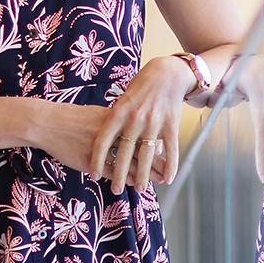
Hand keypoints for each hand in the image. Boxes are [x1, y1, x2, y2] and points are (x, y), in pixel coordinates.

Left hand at [87, 56, 197, 193]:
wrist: (166, 72)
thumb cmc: (141, 86)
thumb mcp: (123, 99)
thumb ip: (115, 118)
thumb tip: (104, 139)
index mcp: (119, 112)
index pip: (103, 141)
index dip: (97, 160)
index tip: (92, 174)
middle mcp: (135, 118)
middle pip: (124, 152)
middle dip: (119, 174)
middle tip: (115, 190)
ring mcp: (154, 122)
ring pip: (147, 154)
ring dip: (143, 175)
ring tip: (140, 190)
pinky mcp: (171, 123)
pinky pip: (170, 148)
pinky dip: (170, 165)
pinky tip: (168, 179)